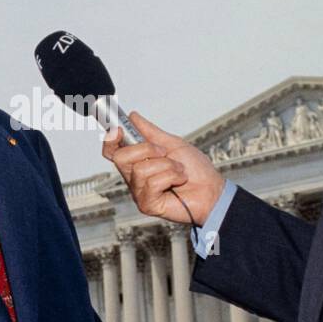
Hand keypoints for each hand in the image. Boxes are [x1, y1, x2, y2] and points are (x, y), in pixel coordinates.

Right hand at [102, 112, 225, 224]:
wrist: (212, 190)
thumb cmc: (196, 170)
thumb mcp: (173, 144)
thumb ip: (151, 132)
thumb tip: (133, 117)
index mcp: (137, 162)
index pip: (112, 151)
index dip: (110, 139)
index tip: (120, 129)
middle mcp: (134, 178)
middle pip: (121, 157)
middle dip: (147, 149)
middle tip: (165, 153)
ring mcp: (139, 192)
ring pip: (140, 169)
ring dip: (167, 165)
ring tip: (179, 171)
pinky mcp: (147, 204)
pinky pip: (152, 183)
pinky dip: (171, 177)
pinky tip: (179, 181)